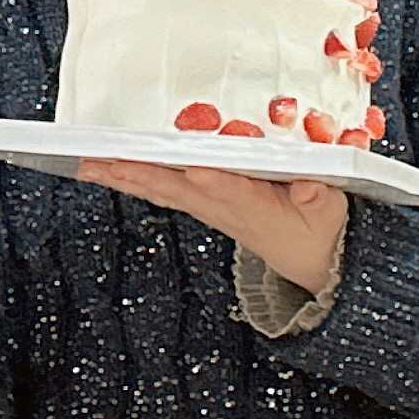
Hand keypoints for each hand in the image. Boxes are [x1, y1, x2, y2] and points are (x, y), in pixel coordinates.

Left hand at [79, 162, 349, 300]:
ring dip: (124, 176)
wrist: (308, 259)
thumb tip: (310, 188)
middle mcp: (223, 207)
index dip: (211, 180)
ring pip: (160, 188)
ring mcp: (208, 207)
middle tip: (100, 159)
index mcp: (257, 207)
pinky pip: (161, 189)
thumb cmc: (318, 227)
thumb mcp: (330, 211)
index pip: (230, 191)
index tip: (192, 168)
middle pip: (176, 187)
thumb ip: (319, 197)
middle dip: (139, 173)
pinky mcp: (203, 203)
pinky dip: (133, 178)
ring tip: (88, 162)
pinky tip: (109, 169)